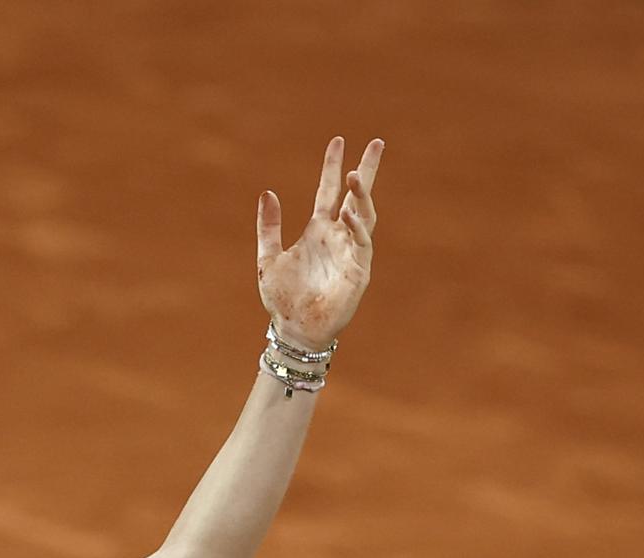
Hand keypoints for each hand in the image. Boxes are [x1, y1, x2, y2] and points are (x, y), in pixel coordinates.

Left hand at [255, 137, 383, 350]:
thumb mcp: (268, 258)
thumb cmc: (283, 298)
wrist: (293, 330)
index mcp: (317, 231)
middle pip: (356, 196)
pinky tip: (349, 212)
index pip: (328, 192)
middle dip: (366, 171)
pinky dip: (356, 226)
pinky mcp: (358, 270)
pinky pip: (361, 243)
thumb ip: (268, 227)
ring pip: (363, 215)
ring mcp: (350, 251)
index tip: (338, 141)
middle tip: (376, 143)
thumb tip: (267, 192)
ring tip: (356, 174)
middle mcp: (337, 237)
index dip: (333, 167)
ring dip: (361, 195)